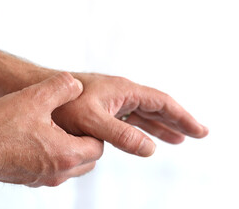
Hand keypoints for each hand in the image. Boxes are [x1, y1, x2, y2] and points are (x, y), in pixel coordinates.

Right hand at [0, 72, 102, 186]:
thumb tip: (77, 85)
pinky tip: (36, 137)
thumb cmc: (0, 126)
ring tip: (54, 128)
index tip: (82, 116)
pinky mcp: (29, 179)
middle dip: (85, 140)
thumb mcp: (35, 97)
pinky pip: (52, 169)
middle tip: (72, 122)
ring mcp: (43, 179)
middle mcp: (58, 173)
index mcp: (67, 155)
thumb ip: (63, 87)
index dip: (94, 129)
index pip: (98, 146)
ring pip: (71, 166)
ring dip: (70, 148)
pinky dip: (53, 155)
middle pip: (89, 160)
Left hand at [52, 73, 207, 156]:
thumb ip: (120, 135)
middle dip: (177, 120)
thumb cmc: (62, 103)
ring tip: (177, 138)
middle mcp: (121, 93)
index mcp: (124, 90)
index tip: (199, 130)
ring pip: (143, 114)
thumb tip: (150, 148)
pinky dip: (141, 129)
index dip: (181, 117)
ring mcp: (112, 100)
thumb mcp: (92, 120)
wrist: (39, 92)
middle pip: (156, 107)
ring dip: (160, 126)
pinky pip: (129, 119)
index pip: (161, 103)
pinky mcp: (102, 108)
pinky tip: (146, 137)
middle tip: (198, 133)